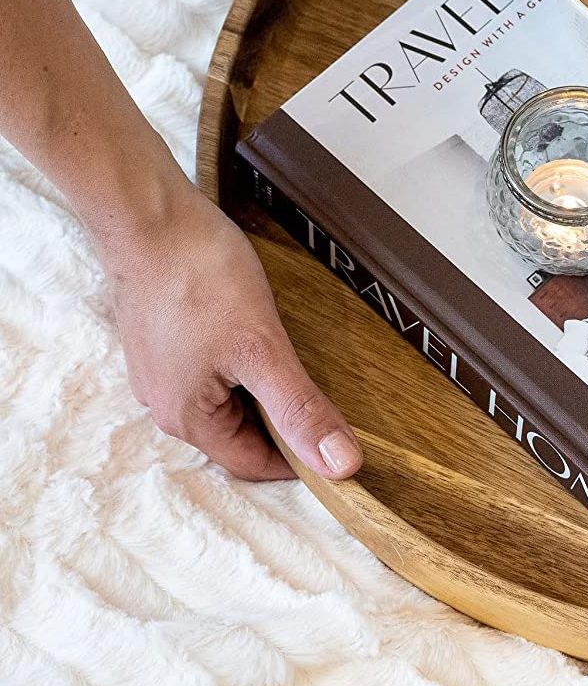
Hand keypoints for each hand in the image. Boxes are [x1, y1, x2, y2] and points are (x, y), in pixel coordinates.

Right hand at [102, 184, 363, 481]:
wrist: (150, 218)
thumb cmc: (198, 278)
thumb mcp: (262, 349)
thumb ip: (300, 410)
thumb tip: (338, 467)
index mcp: (188, 420)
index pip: (254, 462)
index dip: (300, 459)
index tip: (341, 445)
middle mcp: (167, 403)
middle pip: (240, 432)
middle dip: (285, 422)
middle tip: (330, 399)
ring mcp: (162, 370)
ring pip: (227, 399)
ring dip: (265, 391)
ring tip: (300, 364)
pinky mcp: (165, 340)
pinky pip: (212, 370)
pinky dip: (244, 366)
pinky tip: (263, 339)